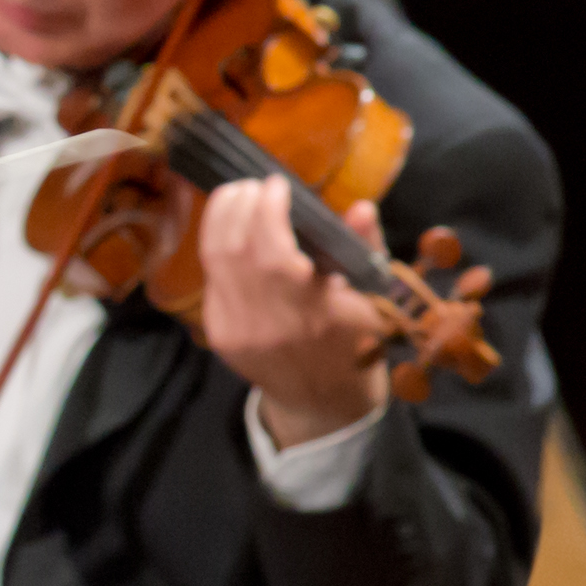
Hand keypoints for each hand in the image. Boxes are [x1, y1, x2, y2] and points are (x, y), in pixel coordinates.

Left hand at [196, 177, 391, 445]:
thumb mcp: (374, 300)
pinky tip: (231, 227)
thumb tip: (361, 207)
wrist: (322, 401)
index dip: (266, 214)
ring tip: (237, 194)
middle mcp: (268, 325)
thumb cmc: (357, 343)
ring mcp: (236, 332)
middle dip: (238, 207)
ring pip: (214, 263)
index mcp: (314, 316)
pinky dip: (218, 246)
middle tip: (253, 184)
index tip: (276, 185)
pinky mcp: (218, 335)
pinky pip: (212, 280)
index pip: (272, 256)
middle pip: (233, 253)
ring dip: (220, 220)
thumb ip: (365, 250)